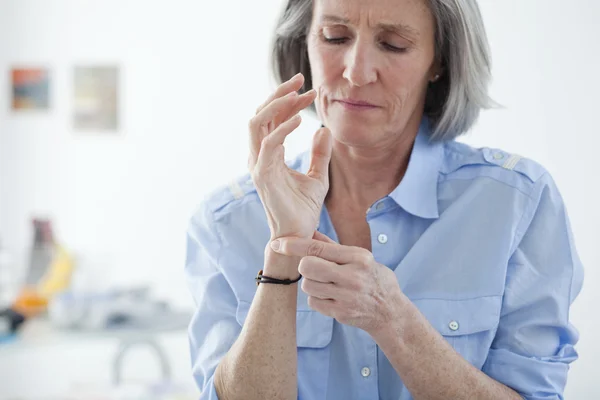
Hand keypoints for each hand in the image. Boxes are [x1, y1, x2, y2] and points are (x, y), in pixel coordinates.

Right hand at [248, 73, 332, 239]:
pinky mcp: (263, 175)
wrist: (300, 235)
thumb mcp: (318, 176)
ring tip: (299, 94)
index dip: (288, 101)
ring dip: (277, 104)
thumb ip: (319, 153)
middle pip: (260, 113)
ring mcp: (258, 165)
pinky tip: (301, 119)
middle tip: (301, 79)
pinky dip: (283, 128)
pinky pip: (269, 143)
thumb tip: (324, 130)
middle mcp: (259, 156)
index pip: (272, 118)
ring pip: (257, 122)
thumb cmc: (304, 209)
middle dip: (279, 93)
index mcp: (269, 154)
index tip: (310, 90)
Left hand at [269, 231, 407, 334]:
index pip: (317, 247)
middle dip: (305, 265)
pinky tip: (330, 296)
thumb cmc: (373, 278)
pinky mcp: (340, 313)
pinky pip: (312, 302)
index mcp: (357, 257)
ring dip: (311, 283)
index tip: (278, 243)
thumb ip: (332, 246)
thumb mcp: (360, 257)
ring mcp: (346, 296)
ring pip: (307, 285)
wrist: (389, 311)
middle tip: (315, 268)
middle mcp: (352, 276)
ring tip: (327, 283)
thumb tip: (309, 231)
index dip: (293, 245)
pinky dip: (317, 298)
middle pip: (307, 266)